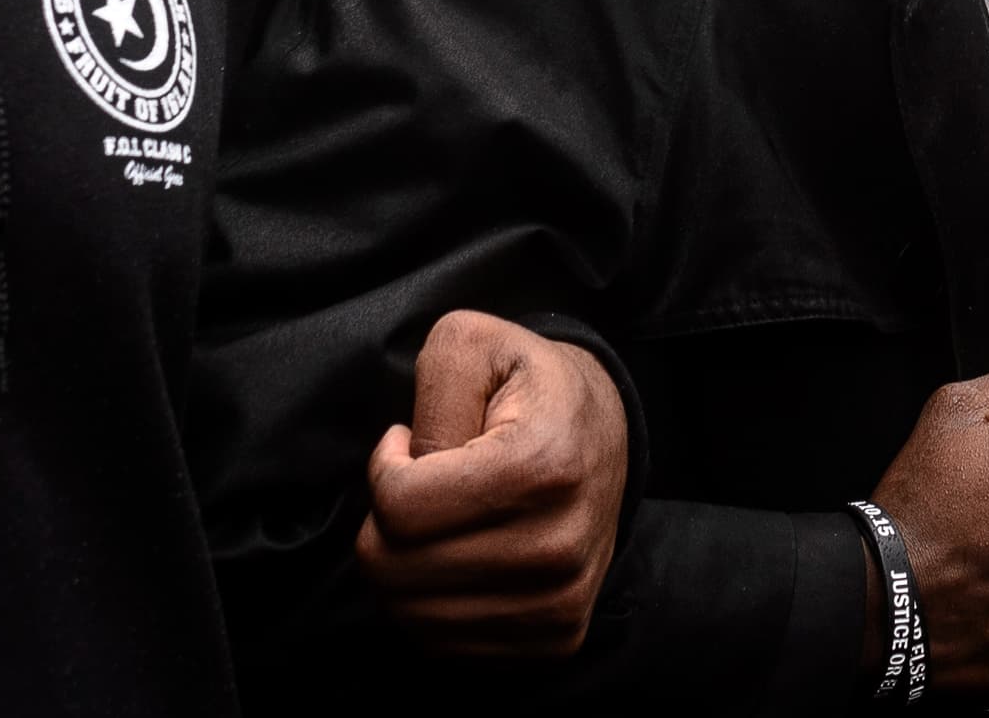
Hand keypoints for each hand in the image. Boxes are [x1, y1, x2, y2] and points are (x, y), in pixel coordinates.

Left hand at [353, 310, 630, 656]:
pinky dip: (431, 602)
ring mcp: (560, 604)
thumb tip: (409, 469)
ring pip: (410, 616)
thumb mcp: (472, 343)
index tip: (407, 445)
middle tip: (418, 486)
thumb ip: (427, 392)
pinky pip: (443, 645)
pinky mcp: (555, 640)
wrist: (605, 438)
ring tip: (441, 519)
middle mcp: (558, 548)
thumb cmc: (528, 387)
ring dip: (404, 564)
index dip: (384, 468)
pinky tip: (457, 556)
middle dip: (383, 523)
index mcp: (542, 467)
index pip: (398, 507)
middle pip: (394, 570)